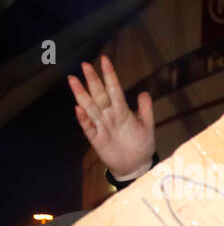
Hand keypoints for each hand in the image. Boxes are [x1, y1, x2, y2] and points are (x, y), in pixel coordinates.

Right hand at [68, 56, 154, 180]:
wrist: (137, 165)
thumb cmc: (141, 144)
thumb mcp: (147, 126)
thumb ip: (145, 110)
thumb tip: (144, 92)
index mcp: (122, 110)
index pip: (114, 89)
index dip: (110, 75)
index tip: (105, 60)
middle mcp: (109, 115)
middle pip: (99, 95)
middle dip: (92, 80)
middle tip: (85, 65)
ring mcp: (102, 126)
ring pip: (90, 107)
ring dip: (82, 94)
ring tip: (73, 80)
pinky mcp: (97, 139)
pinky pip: (88, 127)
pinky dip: (84, 119)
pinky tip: (79, 109)